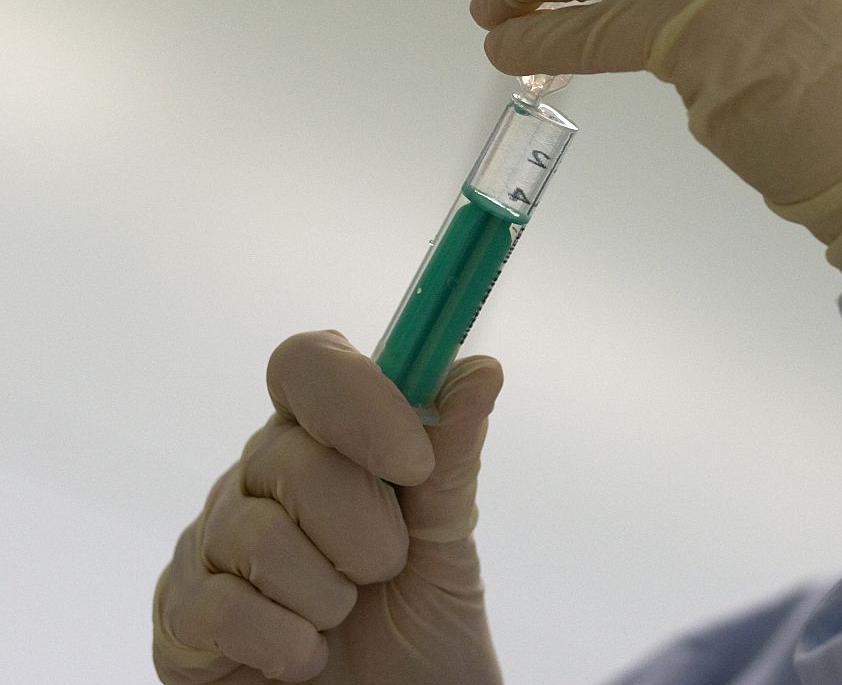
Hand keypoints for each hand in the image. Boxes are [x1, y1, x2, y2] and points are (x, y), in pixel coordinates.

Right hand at [152, 331, 503, 684]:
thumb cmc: (421, 627)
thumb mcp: (449, 541)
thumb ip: (450, 457)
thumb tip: (481, 368)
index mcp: (324, 439)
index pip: (308, 364)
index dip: (357, 401)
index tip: (412, 464)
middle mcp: (259, 477)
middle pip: (289, 454)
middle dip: (364, 529)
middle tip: (386, 570)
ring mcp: (211, 543)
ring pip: (255, 532)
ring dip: (328, 595)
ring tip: (345, 618)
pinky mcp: (181, 616)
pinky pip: (219, 607)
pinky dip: (284, 642)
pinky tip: (306, 656)